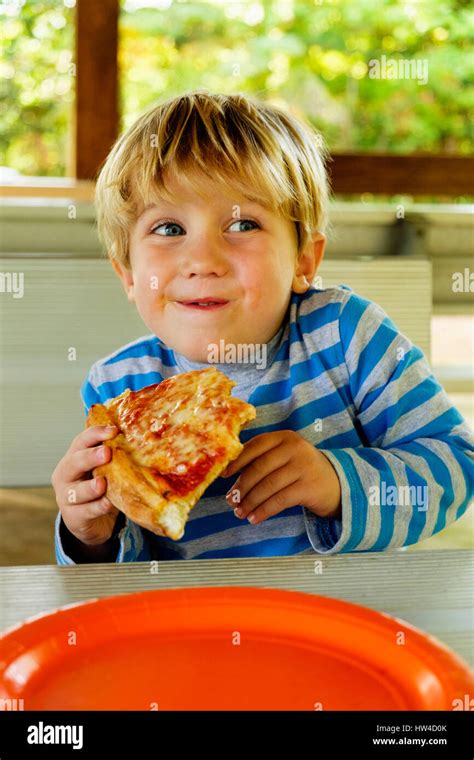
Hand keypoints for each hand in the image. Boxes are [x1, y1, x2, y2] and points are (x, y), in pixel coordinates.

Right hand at [51, 425, 120, 546]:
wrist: (89, 518)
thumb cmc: (98, 485)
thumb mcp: (103, 468)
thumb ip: (113, 455)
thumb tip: (139, 438)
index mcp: (73, 457)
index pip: (81, 441)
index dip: (96, 434)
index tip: (114, 430)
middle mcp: (66, 475)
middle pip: (74, 462)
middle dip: (90, 457)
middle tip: (107, 453)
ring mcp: (67, 497)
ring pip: (77, 490)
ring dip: (91, 487)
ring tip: (102, 483)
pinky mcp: (73, 516)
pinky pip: (86, 511)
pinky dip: (98, 507)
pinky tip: (109, 503)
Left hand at [222, 431, 341, 524]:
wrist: (337, 484)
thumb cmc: (301, 471)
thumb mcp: (285, 457)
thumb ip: (263, 459)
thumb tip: (228, 474)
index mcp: (284, 437)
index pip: (256, 445)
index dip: (237, 461)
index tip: (223, 475)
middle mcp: (295, 448)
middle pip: (260, 467)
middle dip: (242, 486)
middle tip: (230, 500)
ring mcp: (303, 466)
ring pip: (268, 486)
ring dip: (250, 501)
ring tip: (239, 512)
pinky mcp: (309, 487)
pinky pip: (279, 500)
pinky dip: (263, 511)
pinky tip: (254, 518)